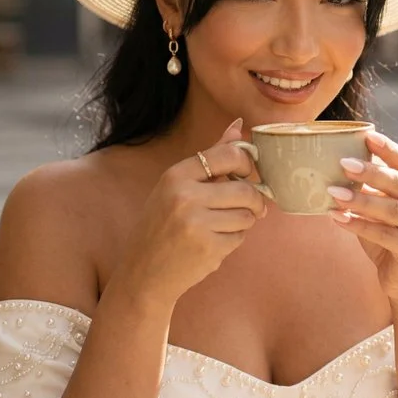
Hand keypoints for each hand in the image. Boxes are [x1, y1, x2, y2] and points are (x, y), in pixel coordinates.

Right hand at [125, 120, 266, 304]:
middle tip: (251, 208)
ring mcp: (196, 224)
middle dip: (254, 201)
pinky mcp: (209, 248)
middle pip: (244, 190)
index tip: (249, 174)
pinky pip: (240, 238)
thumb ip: (209, 158)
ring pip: (246, 216)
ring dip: (242, 223)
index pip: (227, 155)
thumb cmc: (161, 226)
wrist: (143, 272)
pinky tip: (212, 244)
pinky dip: (233, 241)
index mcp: (176, 175)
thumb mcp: (176, 187)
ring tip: (220, 228)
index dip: (247, 163)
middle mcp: (184, 196)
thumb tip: (238, 125)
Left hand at [327, 131, 397, 306]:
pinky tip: (337, 218)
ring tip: (333, 192)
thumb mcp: (379, 214)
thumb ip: (367, 192)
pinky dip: (358, 225)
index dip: (388, 149)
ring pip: (391, 209)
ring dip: (360, 200)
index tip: (367, 135)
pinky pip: (384, 235)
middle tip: (344, 162)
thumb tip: (334, 168)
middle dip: (371, 171)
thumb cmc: (390, 243)